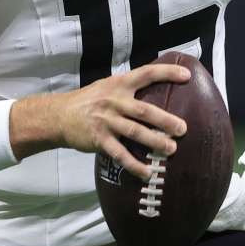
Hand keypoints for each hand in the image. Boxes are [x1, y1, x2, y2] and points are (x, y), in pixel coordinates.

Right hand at [15, 64, 188, 180]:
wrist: (58, 115)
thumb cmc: (88, 101)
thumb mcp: (106, 87)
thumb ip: (127, 90)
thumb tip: (157, 93)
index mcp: (118, 84)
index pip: (146, 74)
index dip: (167, 73)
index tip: (187, 75)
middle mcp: (113, 101)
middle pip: (145, 110)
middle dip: (166, 120)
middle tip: (183, 129)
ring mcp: (106, 121)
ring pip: (135, 132)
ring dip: (155, 141)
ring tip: (171, 149)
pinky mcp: (99, 139)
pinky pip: (120, 154)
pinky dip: (134, 165)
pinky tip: (147, 172)